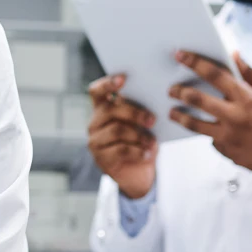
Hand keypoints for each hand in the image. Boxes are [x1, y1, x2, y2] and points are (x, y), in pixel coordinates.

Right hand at [87, 74, 158, 198]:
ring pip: (116, 130)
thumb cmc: (141, 141)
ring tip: (152, 141)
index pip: (97, 91)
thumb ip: (141, 109)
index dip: (107, 83)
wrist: (138, 172)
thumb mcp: (142, 123)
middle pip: (109, 109)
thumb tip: (156, 97)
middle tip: (152, 120)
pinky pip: (120, 150)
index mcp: (103, 108)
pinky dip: (138, 151)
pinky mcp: (101, 158)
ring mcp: (96, 140)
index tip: (122, 79)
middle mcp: (96, 122)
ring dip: (139, 135)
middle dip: (133, 113)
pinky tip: (148, 154)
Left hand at [168, 51, 251, 174]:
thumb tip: (233, 54)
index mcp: (246, 97)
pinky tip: (207, 130)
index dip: (195, 63)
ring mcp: (229, 136)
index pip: (215, 74)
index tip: (180, 55)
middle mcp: (235, 116)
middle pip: (197, 99)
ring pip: (195, 124)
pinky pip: (211, 140)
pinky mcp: (228, 152)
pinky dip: (210, 133)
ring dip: (180, 116)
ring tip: (172, 112)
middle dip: (179, 91)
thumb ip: (250, 73)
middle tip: (171, 89)